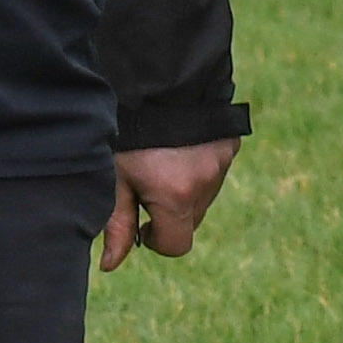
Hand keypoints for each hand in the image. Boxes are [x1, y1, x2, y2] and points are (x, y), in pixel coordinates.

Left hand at [101, 137, 239, 270]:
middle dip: (170, 212)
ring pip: (204, 195)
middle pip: (191, 220)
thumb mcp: (115, 178)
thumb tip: (111, 265)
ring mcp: (223, 161)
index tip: (142, 221)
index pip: (177, 246)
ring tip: (161, 158)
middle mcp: (206, 184)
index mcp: (177, 198)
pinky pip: (215, 169)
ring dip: (186, 189)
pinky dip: (199, 166)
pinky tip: (179, 144)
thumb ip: (116, 223)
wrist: (161, 77)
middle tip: (146, 183)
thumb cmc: (130, 130)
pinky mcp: (231, 142)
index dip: (157, 239)